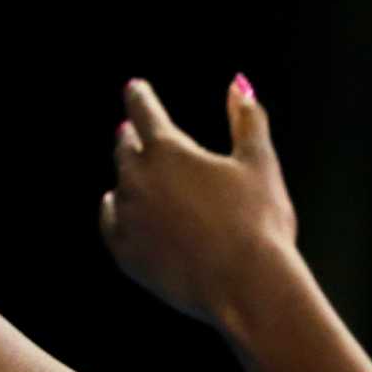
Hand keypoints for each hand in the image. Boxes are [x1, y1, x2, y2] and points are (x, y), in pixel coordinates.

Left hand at [99, 77, 298, 327]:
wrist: (246, 287)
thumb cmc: (259, 223)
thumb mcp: (259, 163)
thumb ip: (248, 120)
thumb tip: (239, 84)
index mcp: (168, 151)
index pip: (144, 110)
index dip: (140, 96)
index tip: (135, 89)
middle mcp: (138, 181)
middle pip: (125, 149)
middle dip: (130, 137)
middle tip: (130, 131)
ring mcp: (129, 220)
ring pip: (118, 188)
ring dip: (126, 178)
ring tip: (132, 175)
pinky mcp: (127, 255)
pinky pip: (111, 226)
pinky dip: (114, 214)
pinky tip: (118, 211)